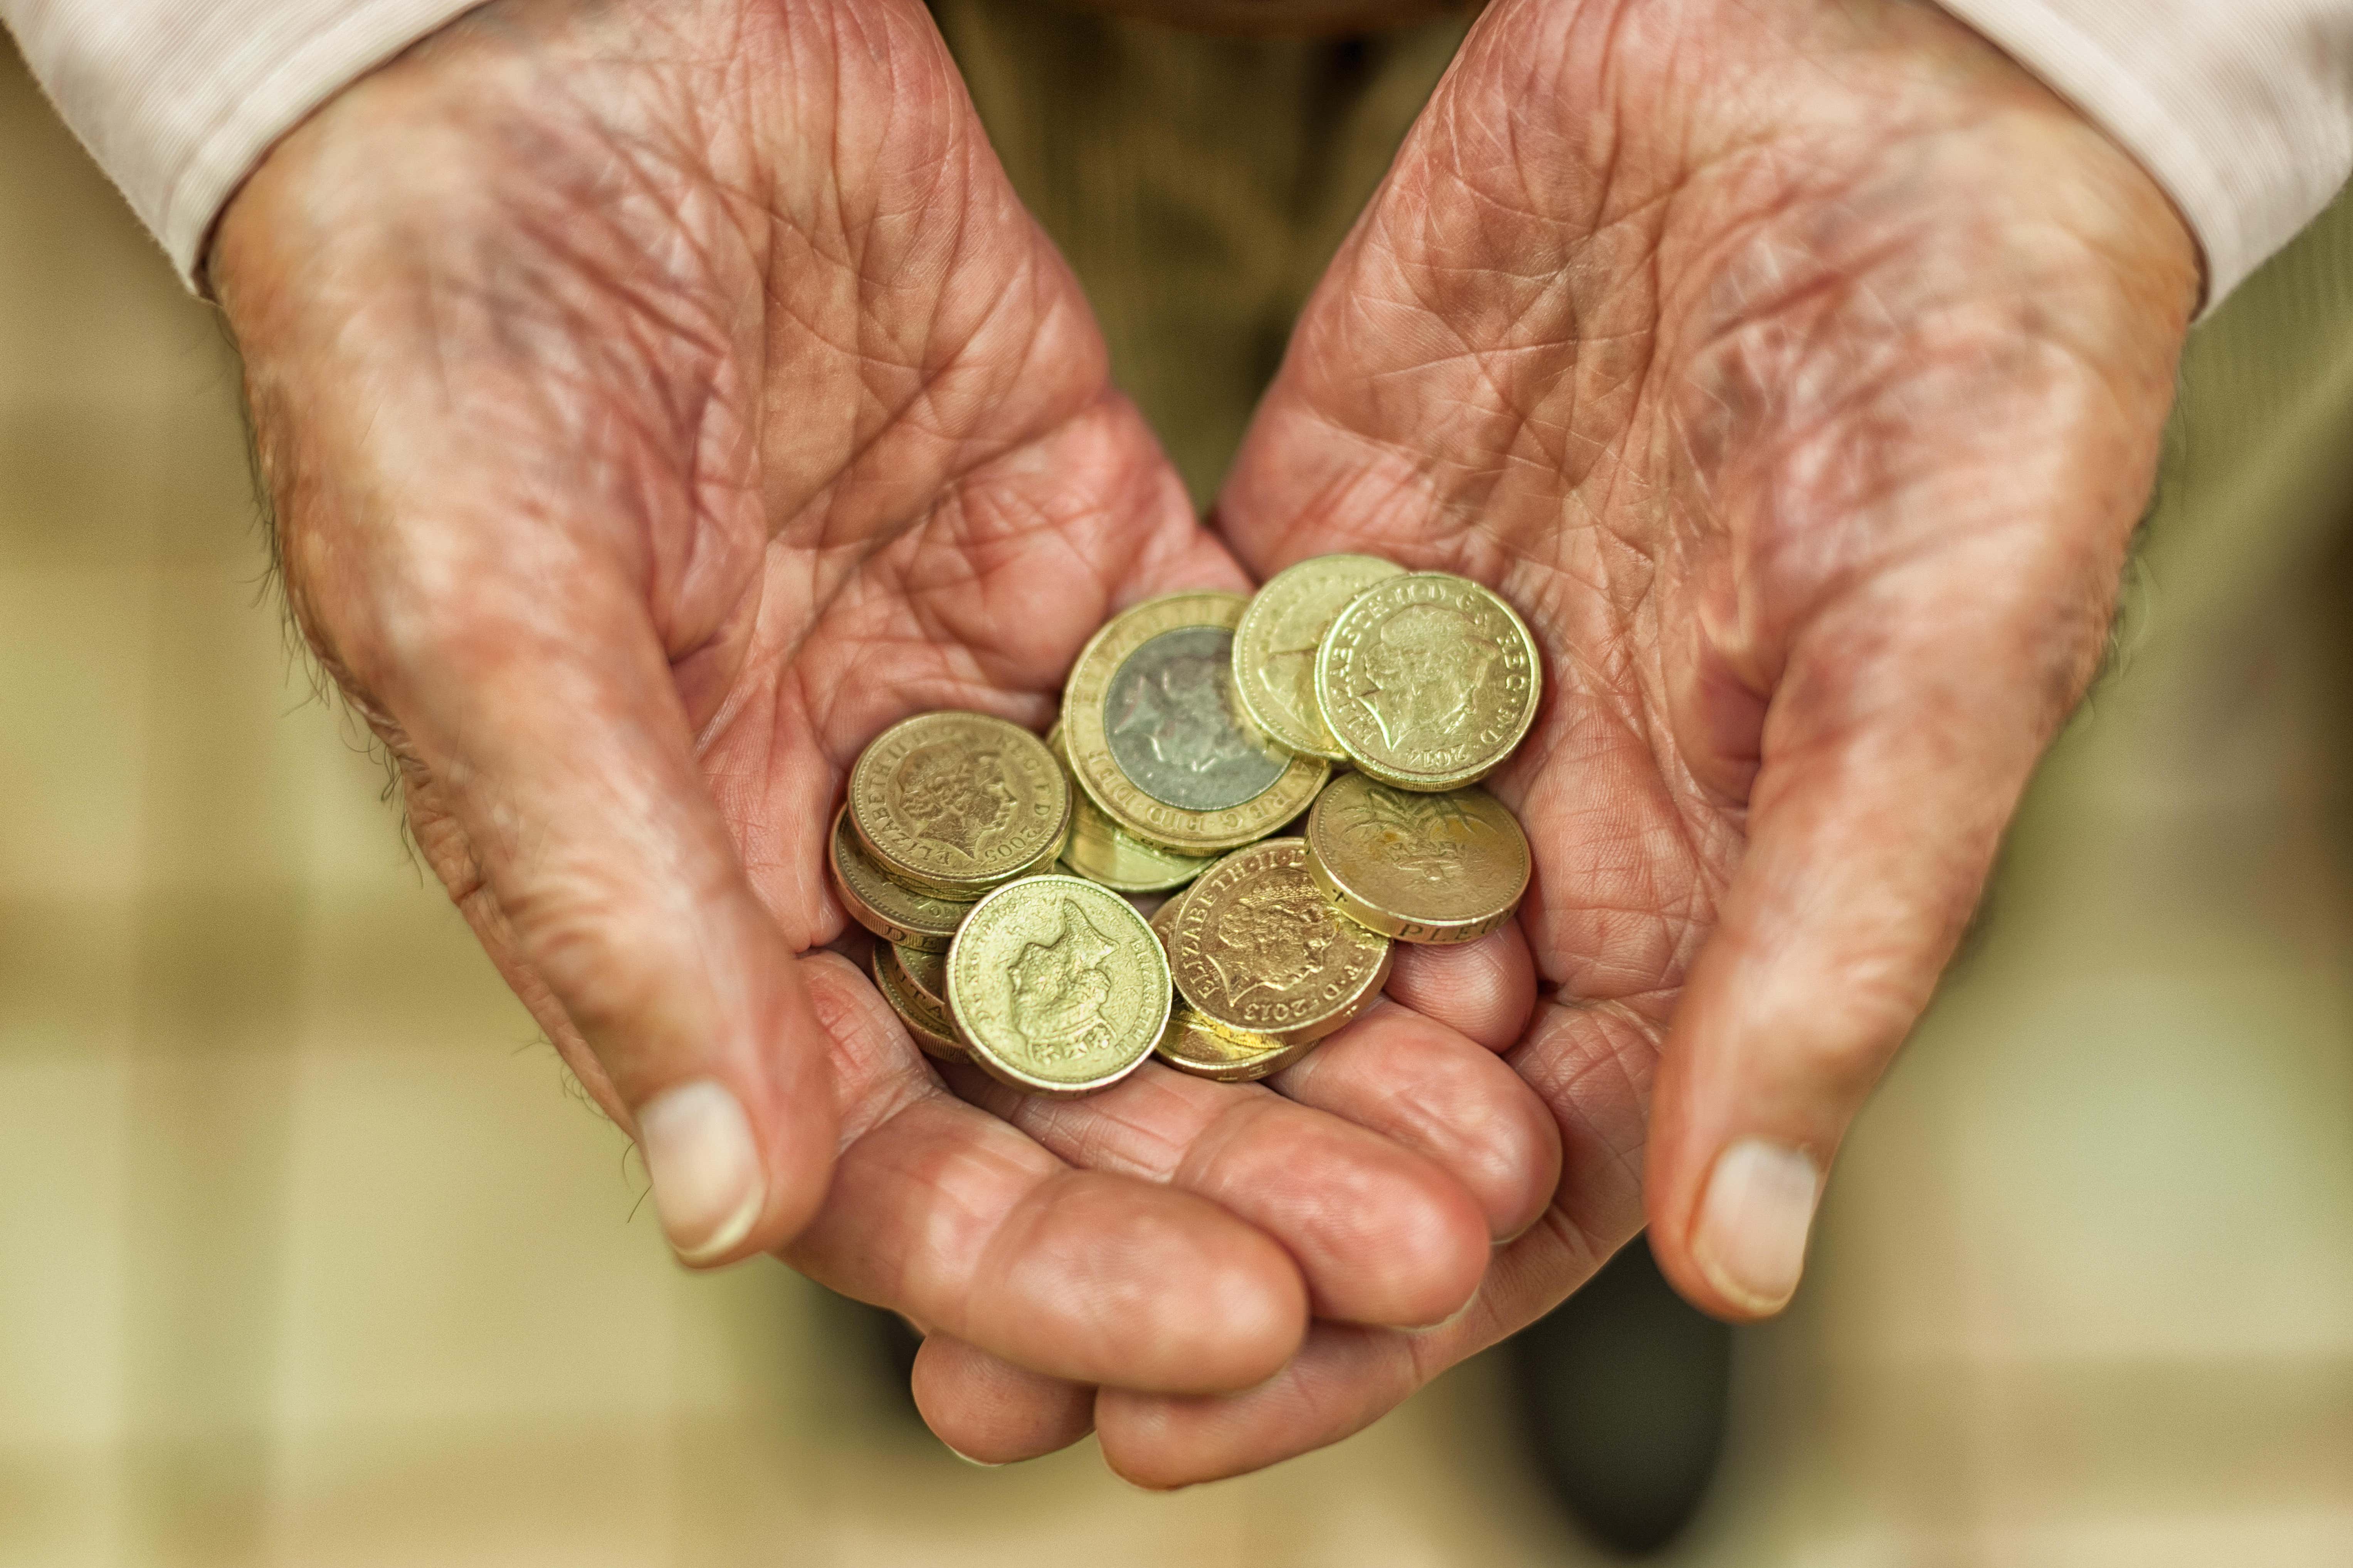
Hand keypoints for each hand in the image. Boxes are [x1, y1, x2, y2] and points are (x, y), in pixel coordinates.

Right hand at [215, 0, 1556, 1414]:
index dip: (1056, 1266)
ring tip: (1502, 1120)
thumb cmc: (438, 338)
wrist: (548, 56)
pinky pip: (1248, 716)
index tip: (1242, 1328)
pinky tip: (1483, 902)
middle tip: (1439, 1246)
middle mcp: (856, 838)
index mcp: (689, 904)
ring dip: (1339, 1032)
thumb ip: (604, 898)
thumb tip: (720, 1205)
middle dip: (1250, 1176)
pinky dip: (1358, 810)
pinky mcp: (1096, 553)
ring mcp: (991, 701)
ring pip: (1190, 918)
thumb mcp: (482, 614)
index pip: (885, 1162)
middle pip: (1077, 1072)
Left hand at [918, 0, 2197, 1478]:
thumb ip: (1831, 943)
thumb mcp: (1939, 650)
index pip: (1515, 1188)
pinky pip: (1164, 737)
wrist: (1867, 72)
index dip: (1357, 1326)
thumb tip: (1740, 1266)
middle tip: (966, 1384)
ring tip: (891, 1209)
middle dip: (1162, 1238)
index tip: (1171, 1434)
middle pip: (1330, 1097)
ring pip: (1219, 940)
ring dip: (1073, 1077)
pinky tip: (918, 937)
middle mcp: (1535, 843)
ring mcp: (1404, 712)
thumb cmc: (1980, 365)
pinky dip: (1063, 841)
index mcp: (1701, 909)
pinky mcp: (1306, 574)